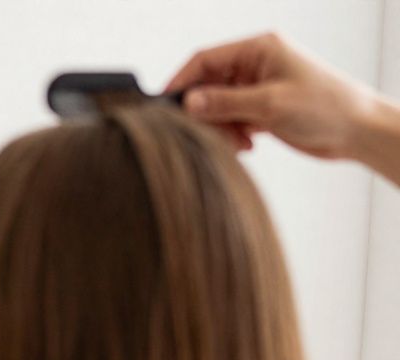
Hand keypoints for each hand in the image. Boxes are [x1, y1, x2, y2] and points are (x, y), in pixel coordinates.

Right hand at [167, 32, 379, 158]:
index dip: (183, 82)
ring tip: (237, 142)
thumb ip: (225, 103)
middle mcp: (255, 65)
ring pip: (217, 107)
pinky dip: (231, 134)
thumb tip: (188, 103)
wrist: (357, 131)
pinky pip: (230, 120)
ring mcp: (257, 87)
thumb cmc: (326, 106)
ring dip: (220, 128)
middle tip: (209, 133)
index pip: (205, 60)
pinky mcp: (260, 109)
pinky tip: (246, 145)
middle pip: (208, 85)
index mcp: (258, 49)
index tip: (167, 106)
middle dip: (206, 112)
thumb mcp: (270, 104)